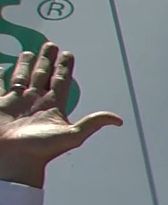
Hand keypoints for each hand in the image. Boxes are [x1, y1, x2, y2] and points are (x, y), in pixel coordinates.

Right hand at [0, 42, 121, 187]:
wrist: (13, 159)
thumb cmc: (41, 150)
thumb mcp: (72, 135)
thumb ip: (93, 123)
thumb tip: (118, 120)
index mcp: (53, 106)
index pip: (61, 81)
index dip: (65, 68)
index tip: (68, 54)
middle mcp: (36, 102)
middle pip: (44, 75)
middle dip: (48, 61)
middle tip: (51, 45)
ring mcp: (17, 103)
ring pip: (24, 77)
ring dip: (27, 65)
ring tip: (31, 52)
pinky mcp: (0, 105)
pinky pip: (0, 85)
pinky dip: (1, 75)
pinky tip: (2, 66)